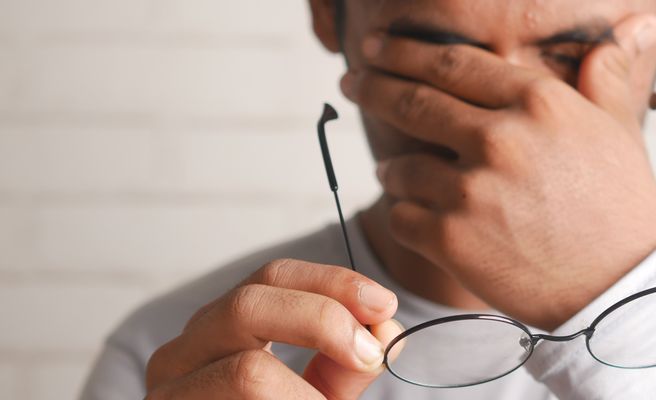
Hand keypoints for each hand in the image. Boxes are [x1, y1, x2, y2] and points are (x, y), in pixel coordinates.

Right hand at [145, 259, 400, 398]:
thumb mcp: (317, 397)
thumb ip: (349, 363)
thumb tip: (387, 331)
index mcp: (220, 330)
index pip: (272, 277)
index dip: (332, 282)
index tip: (384, 305)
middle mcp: (181, 353)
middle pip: (248, 303)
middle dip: (323, 320)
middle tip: (369, 354)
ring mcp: (168, 395)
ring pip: (246, 371)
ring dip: (307, 394)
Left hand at [343, 14, 655, 330]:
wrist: (618, 292)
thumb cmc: (621, 209)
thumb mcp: (621, 132)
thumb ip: (608, 76)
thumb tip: (636, 26)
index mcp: (537, 102)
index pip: (452, 63)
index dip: (404, 52)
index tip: (377, 48)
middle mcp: (499, 138)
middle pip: (412, 101)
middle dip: (371, 87)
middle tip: (351, 81)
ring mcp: (471, 190)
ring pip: (399, 167)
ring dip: (391, 168)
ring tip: (394, 172)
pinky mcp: (451, 240)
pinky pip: (400, 216)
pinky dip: (402, 214)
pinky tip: (414, 214)